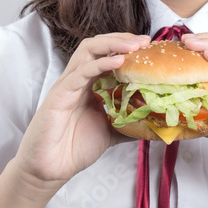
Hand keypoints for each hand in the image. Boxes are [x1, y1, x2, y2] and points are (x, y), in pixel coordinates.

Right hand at [13, 32, 150, 189]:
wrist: (50, 168)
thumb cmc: (74, 148)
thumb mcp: (111, 131)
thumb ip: (130, 123)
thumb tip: (156, 123)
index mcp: (89, 84)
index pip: (107, 53)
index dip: (127, 46)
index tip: (149, 46)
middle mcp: (78, 79)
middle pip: (97, 45)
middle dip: (121, 39)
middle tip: (144, 41)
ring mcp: (68, 85)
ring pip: (87, 51)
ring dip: (112, 44)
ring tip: (133, 45)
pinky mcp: (60, 95)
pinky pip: (80, 73)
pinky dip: (100, 64)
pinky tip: (118, 62)